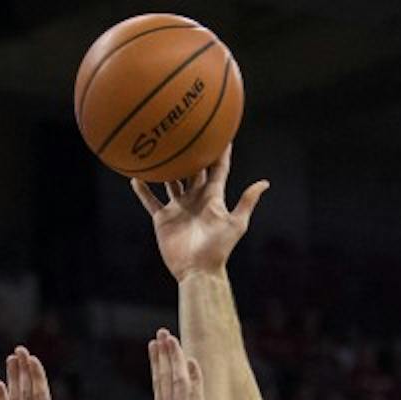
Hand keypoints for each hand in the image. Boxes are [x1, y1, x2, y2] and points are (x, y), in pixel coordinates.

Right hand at [131, 144, 269, 280]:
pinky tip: (135, 177)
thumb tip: (265, 182)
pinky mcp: (163, 219)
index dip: (220, 152)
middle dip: (192, 152)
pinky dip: (143, 191)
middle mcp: (195, 199)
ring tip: (159, 148)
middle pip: (193, 170)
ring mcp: (178, 208)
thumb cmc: (219, 249)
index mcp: (213, 197)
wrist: (198, 270)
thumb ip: (247, 201)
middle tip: (186, 130)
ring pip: (170, 182)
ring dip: (166, 167)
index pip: (218, 170)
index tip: (221, 133)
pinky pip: (151, 202)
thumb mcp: (236, 223)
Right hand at [136, 329, 214, 399]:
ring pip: (176, 383)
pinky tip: (191, 361)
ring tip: (171, 338)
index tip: (153, 346)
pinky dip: (192, 378)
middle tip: (161, 333)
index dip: (156, 364)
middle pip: (164, 380)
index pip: (158, 386)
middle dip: (163, 355)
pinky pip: (193, 397)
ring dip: (174, 359)